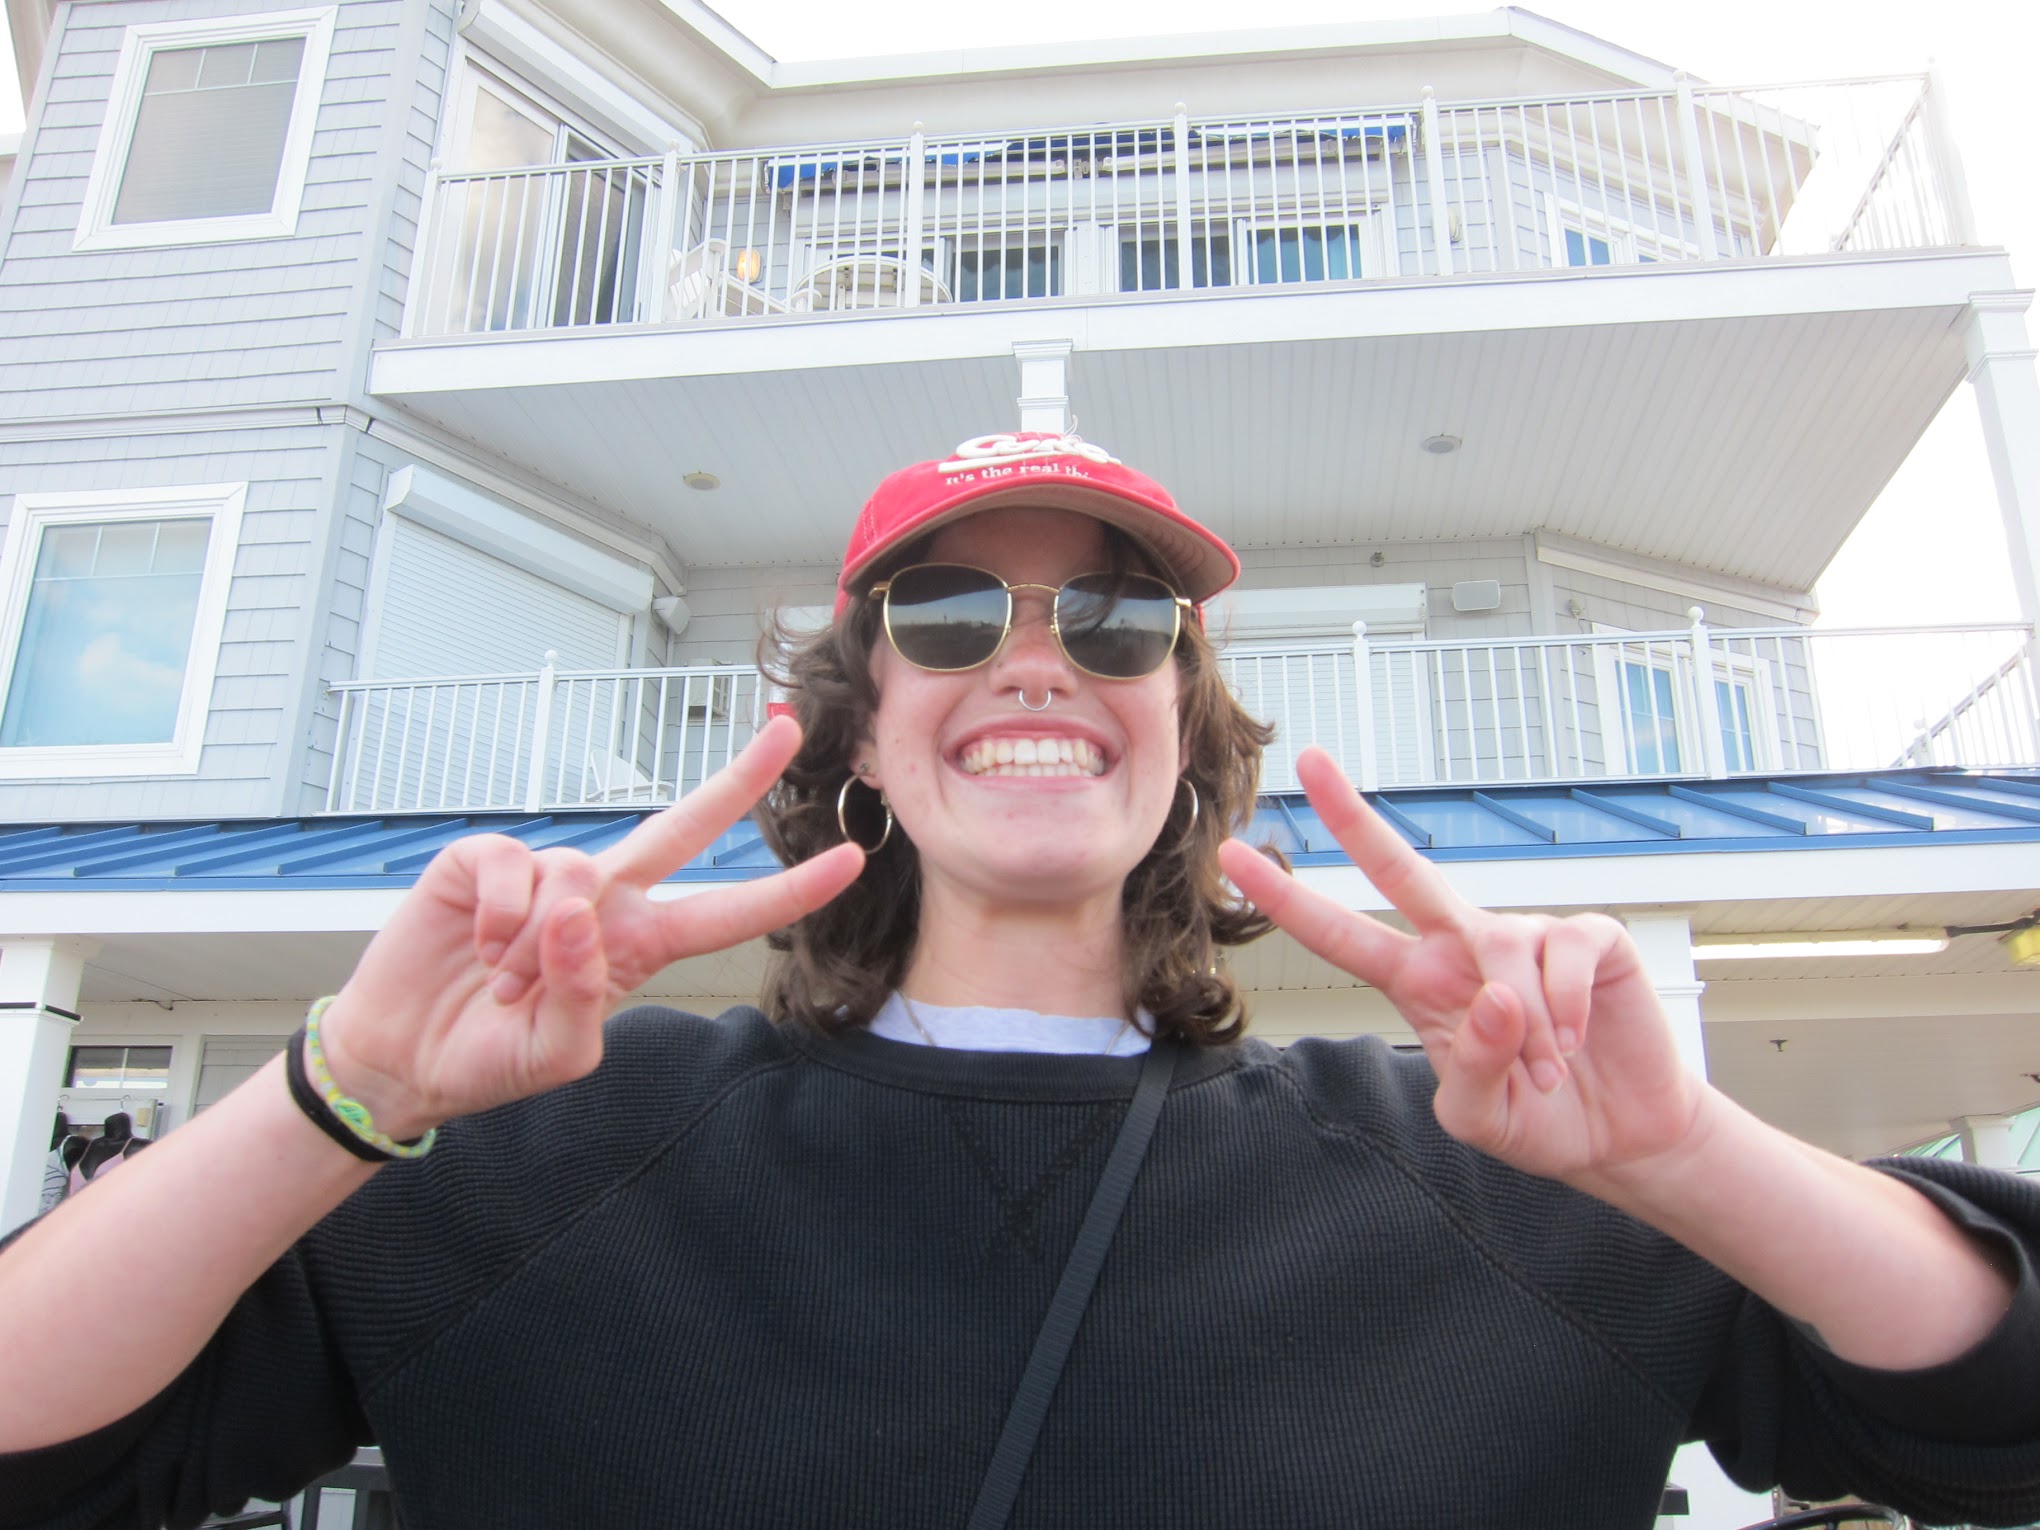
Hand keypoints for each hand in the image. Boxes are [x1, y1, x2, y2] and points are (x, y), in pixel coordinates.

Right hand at [317, 717, 862, 1138]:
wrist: (402, 1054)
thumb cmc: (490, 1055)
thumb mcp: (556, 1056)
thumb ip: (584, 999)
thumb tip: (582, 911)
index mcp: (640, 944)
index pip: (728, 911)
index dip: (789, 890)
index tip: (850, 859)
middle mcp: (606, 898)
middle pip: (685, 825)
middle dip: (739, 778)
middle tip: (788, 729)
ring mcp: (547, 874)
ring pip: (578, 876)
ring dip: (537, 944)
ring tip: (504, 979)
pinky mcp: (485, 860)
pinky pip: (515, 867)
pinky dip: (498, 916)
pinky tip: (478, 944)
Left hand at [1216, 747, 1703, 1185]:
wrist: (1619, 1134)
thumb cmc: (1538, 1120)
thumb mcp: (1481, 1119)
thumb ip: (1472, 1069)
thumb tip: (1493, 998)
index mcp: (1418, 982)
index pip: (1341, 934)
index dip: (1286, 899)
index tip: (1232, 856)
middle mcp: (1461, 945)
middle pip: (1400, 869)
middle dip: (1352, 816)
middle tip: (1309, 759)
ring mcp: (1524, 934)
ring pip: (1502, 950)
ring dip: (1528, 1030)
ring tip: (1548, 1072)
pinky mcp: (1587, 937)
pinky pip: (1565, 955)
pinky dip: (1568, 1009)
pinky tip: (1577, 1041)